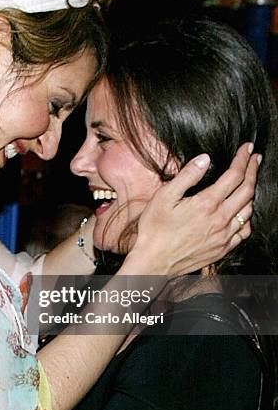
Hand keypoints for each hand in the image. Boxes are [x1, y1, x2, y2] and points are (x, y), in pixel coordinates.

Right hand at [129, 143, 258, 275]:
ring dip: (252, 192)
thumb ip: (187, 176)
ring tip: (249, 181)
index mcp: (207, 204)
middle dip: (253, 170)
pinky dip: (247, 218)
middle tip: (255, 158)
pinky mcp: (222, 249)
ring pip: (249, 210)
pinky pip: (244, 231)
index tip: (247, 148)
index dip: (243, 159)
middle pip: (247, 190)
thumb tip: (205, 158)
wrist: (154, 262)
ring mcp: (224, 236)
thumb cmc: (154, 229)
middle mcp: (220, 219)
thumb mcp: (164, 196)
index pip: (234, 175)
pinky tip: (242, 212)